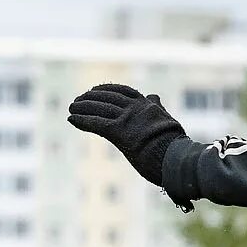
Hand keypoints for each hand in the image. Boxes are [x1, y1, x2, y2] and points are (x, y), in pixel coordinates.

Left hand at [66, 84, 189, 184]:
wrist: (176, 157)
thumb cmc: (174, 144)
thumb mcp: (167, 120)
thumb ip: (157, 108)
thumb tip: (154, 95)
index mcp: (148, 105)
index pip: (123, 91)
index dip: (107, 89)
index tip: (95, 89)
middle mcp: (136, 108)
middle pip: (108, 98)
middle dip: (91, 97)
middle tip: (78, 99)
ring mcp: (127, 119)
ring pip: (100, 108)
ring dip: (82, 107)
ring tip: (71, 107)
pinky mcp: (120, 132)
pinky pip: (96, 123)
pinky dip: (82, 120)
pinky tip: (71, 119)